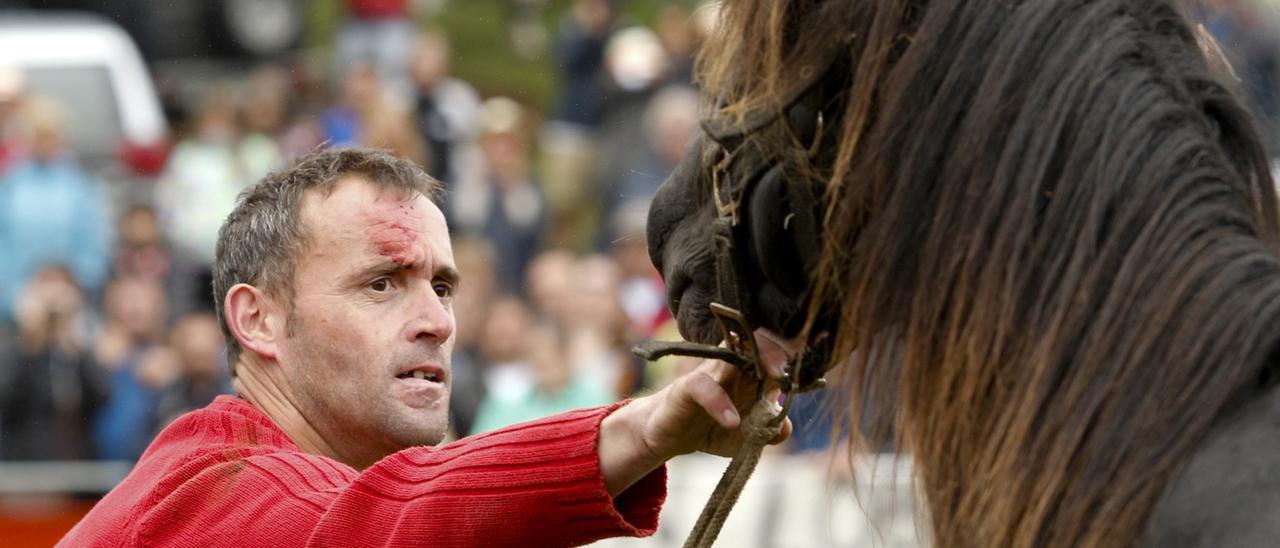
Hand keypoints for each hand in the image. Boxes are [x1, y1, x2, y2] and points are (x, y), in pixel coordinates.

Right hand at [599, 330, 795, 494]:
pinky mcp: (687, 387)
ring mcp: (710, 373)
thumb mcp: (745, 437)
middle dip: (780, 351)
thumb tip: (786, 427)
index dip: (797, 356)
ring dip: (758, 361)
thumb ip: (767, 432)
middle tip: (795, 368)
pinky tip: (732, 422)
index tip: (821, 354)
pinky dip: (721, 403)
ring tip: (776, 378)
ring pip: (734, 353)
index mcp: (750, 375)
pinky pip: (706, 387)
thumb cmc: (711, 427)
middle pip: (758, 344)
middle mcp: (732, 367)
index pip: (776, 357)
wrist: (669, 435)